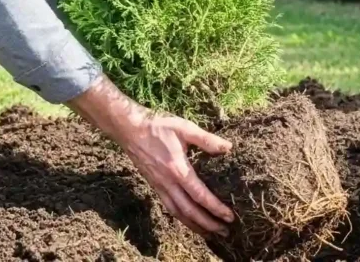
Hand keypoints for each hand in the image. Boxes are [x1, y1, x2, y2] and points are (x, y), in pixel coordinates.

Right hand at [66, 76, 235, 235]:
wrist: (129, 130)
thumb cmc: (158, 127)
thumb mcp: (184, 128)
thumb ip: (206, 139)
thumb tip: (228, 147)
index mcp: (178, 169)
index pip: (200, 195)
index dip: (215, 208)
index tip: (230, 216)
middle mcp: (168, 183)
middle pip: (189, 211)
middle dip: (208, 224)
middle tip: (225, 232)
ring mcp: (160, 186)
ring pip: (178, 213)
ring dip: (195, 225)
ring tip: (210, 234)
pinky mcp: (155, 186)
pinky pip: (170, 207)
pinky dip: (182, 218)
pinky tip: (190, 221)